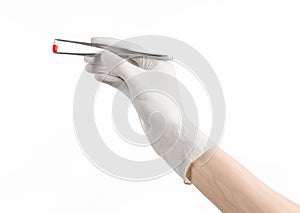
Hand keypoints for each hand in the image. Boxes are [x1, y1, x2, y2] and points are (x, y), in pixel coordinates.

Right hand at [84, 37, 215, 182]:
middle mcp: (151, 70)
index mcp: (157, 62)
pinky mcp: (138, 94)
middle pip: (124, 60)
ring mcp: (144, 83)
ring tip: (88, 67)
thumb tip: (106, 54)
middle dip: (105, 58)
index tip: (95, 41)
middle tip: (87, 57)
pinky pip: (121, 83)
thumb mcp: (138, 80)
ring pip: (121, 72)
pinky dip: (110, 79)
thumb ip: (120, 65)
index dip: (111, 44)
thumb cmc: (159, 103)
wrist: (166, 130)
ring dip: (105, 69)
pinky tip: (98, 76)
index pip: (131, 48)